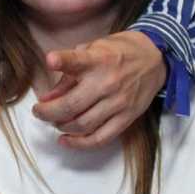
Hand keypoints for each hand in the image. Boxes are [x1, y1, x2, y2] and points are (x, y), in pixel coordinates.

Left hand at [30, 30, 164, 148]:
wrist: (155, 60)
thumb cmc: (118, 52)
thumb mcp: (92, 50)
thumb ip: (69, 73)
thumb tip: (48, 97)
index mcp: (98, 60)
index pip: (77, 61)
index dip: (62, 61)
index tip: (51, 60)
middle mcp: (107, 83)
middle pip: (70, 105)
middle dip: (47, 112)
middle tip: (38, 112)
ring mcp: (118, 103)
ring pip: (82, 125)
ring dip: (61, 126)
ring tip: (54, 122)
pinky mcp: (127, 118)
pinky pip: (100, 138)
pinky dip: (80, 143)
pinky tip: (65, 140)